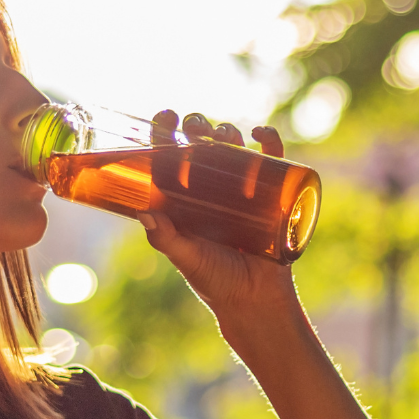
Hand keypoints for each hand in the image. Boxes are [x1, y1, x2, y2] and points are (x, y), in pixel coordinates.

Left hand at [138, 112, 296, 325]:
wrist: (254, 301)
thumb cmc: (214, 280)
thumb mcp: (186, 257)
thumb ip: (166, 238)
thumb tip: (145, 212)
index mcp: (184, 200)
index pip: (171, 158)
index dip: (165, 134)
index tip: (162, 118)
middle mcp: (210, 191)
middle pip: (202, 147)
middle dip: (197, 128)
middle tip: (193, 124)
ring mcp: (242, 190)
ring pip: (234, 148)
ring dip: (227, 131)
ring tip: (222, 133)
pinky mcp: (272, 195)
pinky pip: (273, 161)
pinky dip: (269, 141)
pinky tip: (260, 133)